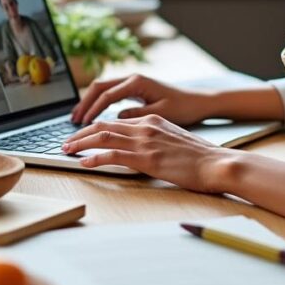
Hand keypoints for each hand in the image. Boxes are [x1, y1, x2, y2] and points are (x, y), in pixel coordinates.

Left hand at [62, 115, 232, 192]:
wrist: (217, 164)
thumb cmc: (200, 158)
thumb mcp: (173, 140)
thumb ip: (154, 138)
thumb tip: (138, 146)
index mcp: (152, 120)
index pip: (115, 121)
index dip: (95, 128)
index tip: (82, 135)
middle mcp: (145, 126)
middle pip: (104, 125)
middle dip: (81, 133)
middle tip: (66, 142)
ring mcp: (146, 142)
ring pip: (104, 136)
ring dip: (81, 143)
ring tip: (67, 150)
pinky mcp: (147, 159)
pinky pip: (113, 155)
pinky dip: (95, 157)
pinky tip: (84, 162)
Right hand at [70, 74, 212, 125]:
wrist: (199, 101)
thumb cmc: (184, 107)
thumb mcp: (160, 114)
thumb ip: (137, 116)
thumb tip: (116, 119)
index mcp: (137, 82)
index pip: (107, 95)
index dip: (92, 111)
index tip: (82, 124)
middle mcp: (132, 79)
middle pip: (99, 87)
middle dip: (84, 104)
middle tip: (73, 120)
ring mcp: (133, 82)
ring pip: (103, 89)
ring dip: (89, 103)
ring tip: (78, 119)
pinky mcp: (135, 89)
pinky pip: (110, 94)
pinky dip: (99, 103)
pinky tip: (94, 116)